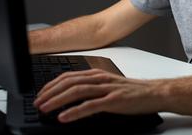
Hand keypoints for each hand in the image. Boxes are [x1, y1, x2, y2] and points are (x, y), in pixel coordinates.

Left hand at [33, 69, 163, 122]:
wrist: (153, 93)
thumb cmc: (132, 91)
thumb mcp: (108, 85)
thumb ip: (91, 88)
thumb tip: (71, 95)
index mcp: (97, 74)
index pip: (68, 76)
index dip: (51, 85)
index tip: (40, 94)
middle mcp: (100, 79)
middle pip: (69, 82)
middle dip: (50, 93)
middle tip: (37, 103)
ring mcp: (106, 89)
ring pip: (76, 92)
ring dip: (57, 100)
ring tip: (45, 109)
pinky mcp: (113, 101)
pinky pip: (90, 106)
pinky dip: (74, 111)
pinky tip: (64, 117)